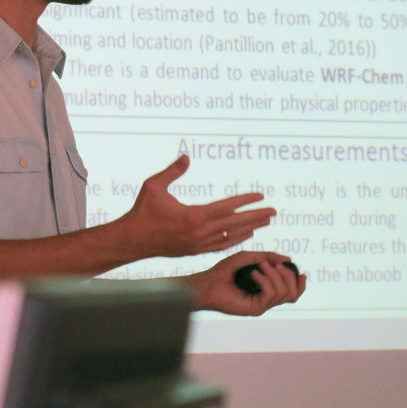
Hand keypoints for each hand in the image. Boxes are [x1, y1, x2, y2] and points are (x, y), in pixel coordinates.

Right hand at [123, 156, 274, 258]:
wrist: (132, 240)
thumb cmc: (142, 211)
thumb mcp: (153, 186)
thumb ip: (172, 171)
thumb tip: (186, 156)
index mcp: (193, 216)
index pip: (226, 207)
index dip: (245, 201)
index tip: (260, 196)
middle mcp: (199, 232)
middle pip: (235, 224)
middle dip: (256, 217)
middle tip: (274, 211)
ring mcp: (198, 244)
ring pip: (231, 237)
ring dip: (249, 228)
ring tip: (265, 222)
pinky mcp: (194, 251)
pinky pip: (221, 246)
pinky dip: (236, 240)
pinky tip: (245, 235)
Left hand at [186, 250, 306, 315]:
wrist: (207, 283)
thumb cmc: (224, 271)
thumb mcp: (249, 258)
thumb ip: (268, 257)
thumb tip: (289, 260)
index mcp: (267, 290)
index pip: (292, 293)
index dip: (300, 284)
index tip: (301, 272)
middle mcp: (266, 300)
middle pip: (293, 294)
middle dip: (287, 276)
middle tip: (272, 264)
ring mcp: (261, 306)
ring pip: (283, 293)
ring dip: (274, 275)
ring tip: (259, 267)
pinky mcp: (255, 309)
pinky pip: (271, 294)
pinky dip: (265, 280)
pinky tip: (254, 273)